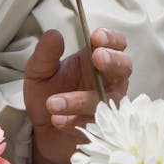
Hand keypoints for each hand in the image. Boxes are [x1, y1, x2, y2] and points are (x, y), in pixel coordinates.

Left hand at [23, 27, 130, 163]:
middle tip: (98, 57)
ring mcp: (108, 105)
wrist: (41, 130)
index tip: (96, 37)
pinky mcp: (102, 129)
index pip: (116, 43)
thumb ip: (45, 53)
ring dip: (81, 100)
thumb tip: (54, 33)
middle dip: (114, 60)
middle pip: (125, 66)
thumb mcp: (38, 71)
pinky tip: (57, 120)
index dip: (111, 38)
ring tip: (52, 103)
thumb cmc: (47, 93)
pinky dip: (74, 122)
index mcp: (95, 59)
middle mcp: (108, 80)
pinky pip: (95, 124)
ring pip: (109, 100)